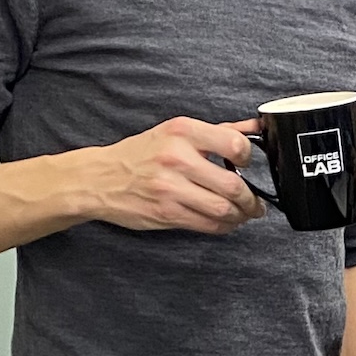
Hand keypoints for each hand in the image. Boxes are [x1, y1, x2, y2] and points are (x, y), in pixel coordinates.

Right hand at [77, 117, 263, 234]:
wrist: (99, 179)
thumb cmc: (139, 154)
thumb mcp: (175, 131)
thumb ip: (218, 131)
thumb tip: (255, 128)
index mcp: (182, 131)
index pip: (234, 144)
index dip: (249, 158)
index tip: (248, 165)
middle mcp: (177, 158)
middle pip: (232, 185)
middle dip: (251, 199)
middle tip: (256, 202)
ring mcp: (171, 188)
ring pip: (222, 209)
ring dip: (240, 216)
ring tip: (243, 214)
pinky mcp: (166, 213)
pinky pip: (207, 225)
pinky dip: (223, 226)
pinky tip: (225, 222)